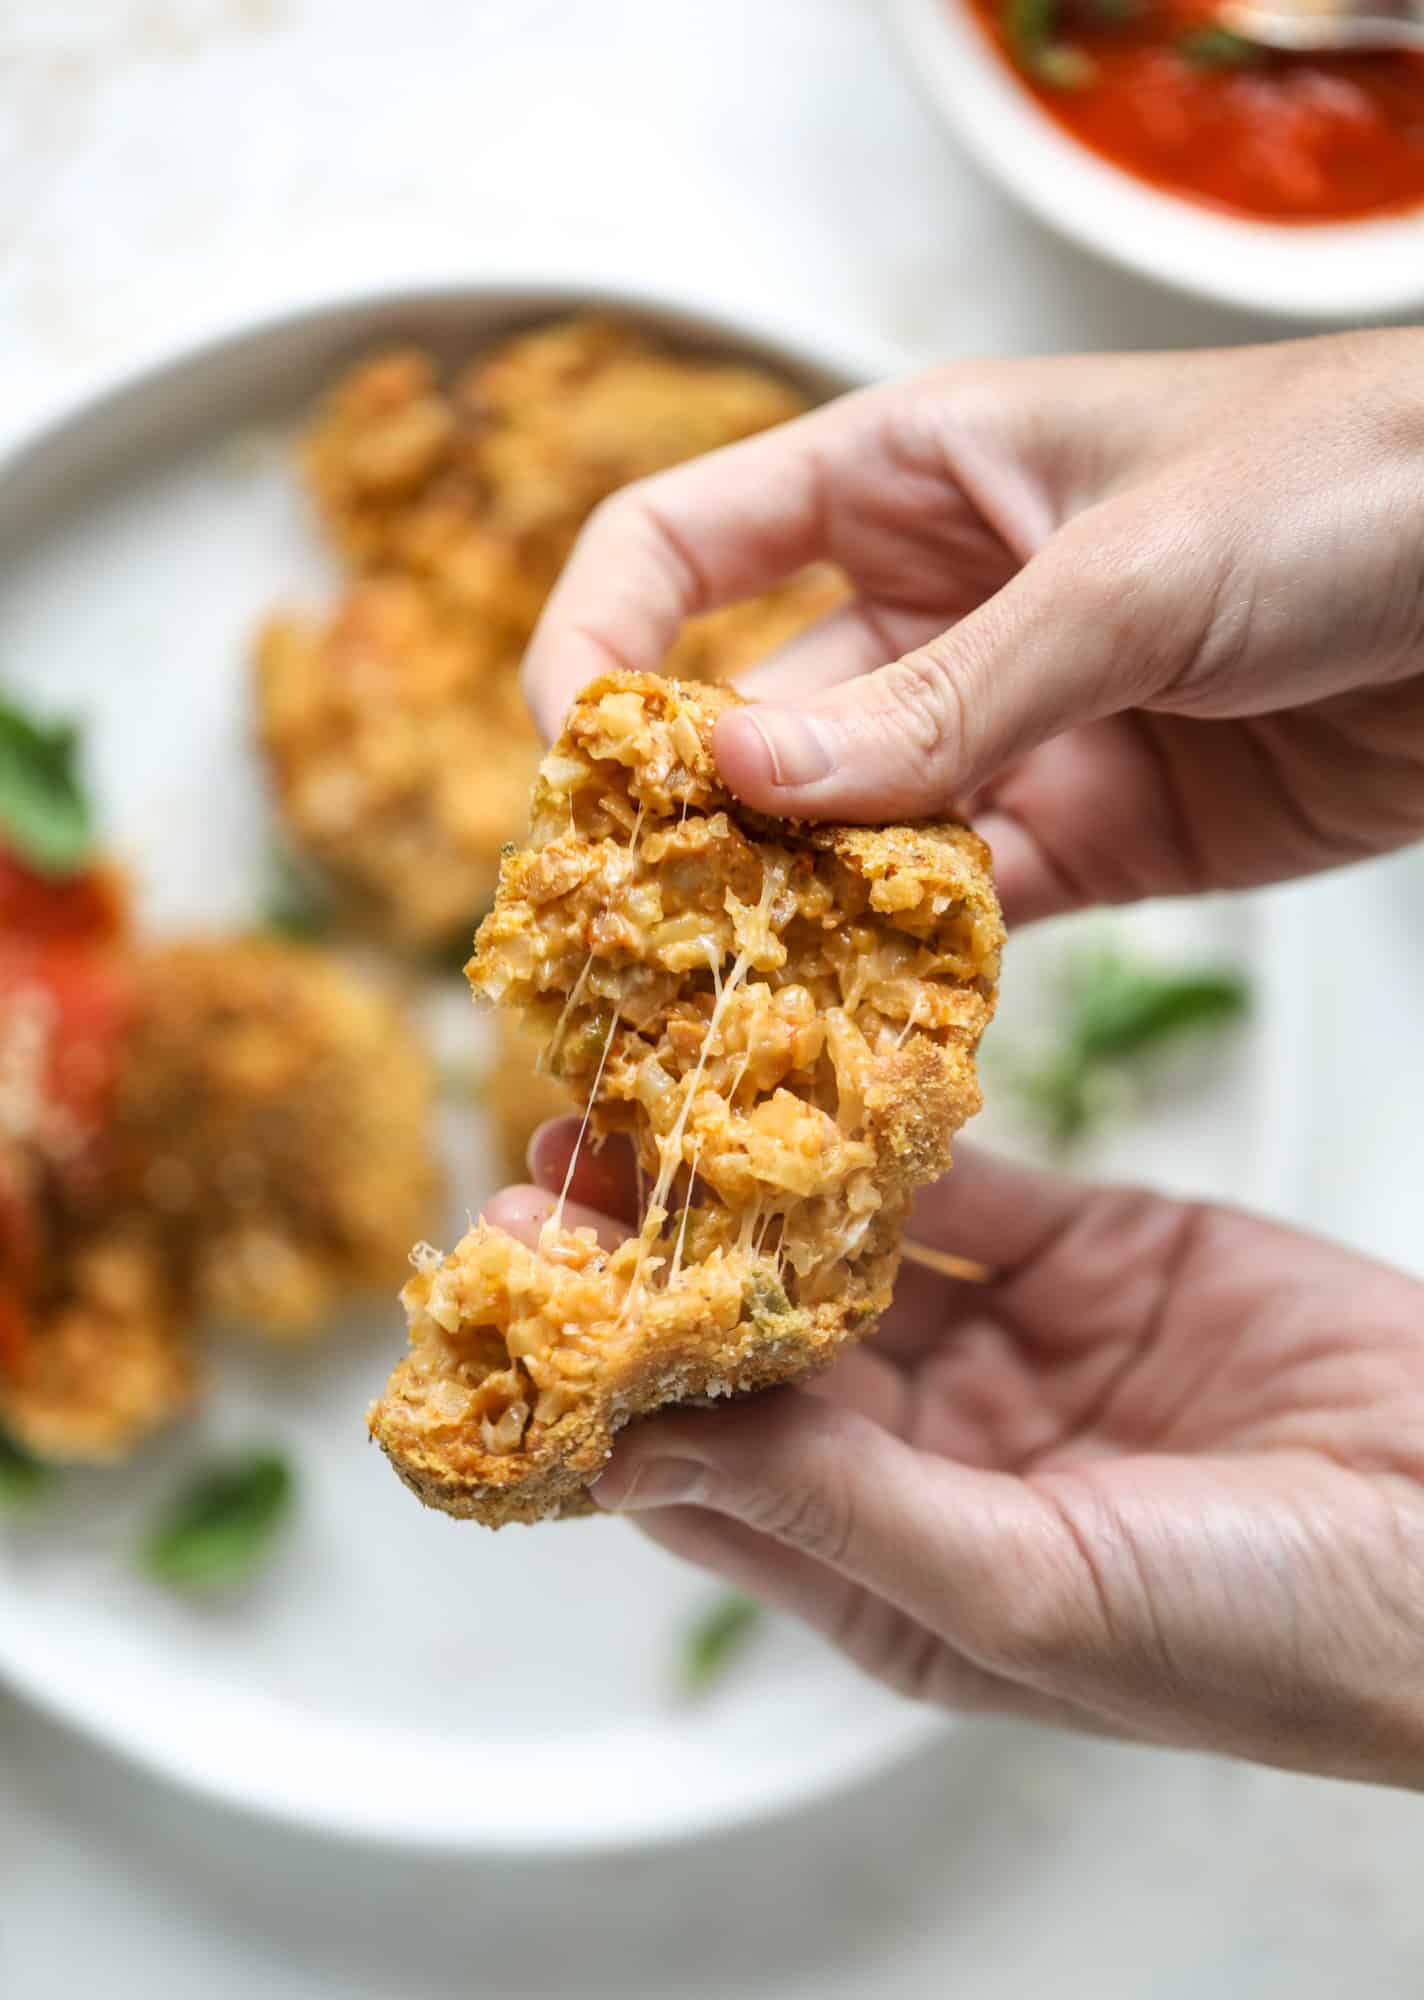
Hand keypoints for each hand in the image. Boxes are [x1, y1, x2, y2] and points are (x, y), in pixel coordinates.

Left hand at [490, 1127, 1423, 1788]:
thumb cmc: (1264, 1634)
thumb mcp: (1026, 1587)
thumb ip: (831, 1510)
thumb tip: (628, 1456)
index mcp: (885, 1568)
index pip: (700, 1470)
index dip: (598, 1377)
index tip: (506, 1281)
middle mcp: (923, 1454)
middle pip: (747, 1342)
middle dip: (648, 1253)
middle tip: (553, 1152)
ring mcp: (1001, 1344)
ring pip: (838, 1246)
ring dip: (746, 1177)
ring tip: (647, 1094)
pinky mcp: (1083, 1251)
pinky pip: (963, 1179)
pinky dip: (890, 1126)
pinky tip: (812, 1066)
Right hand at [521, 331, 1423, 923]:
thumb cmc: (1356, 478)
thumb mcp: (1132, 571)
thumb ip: (944, 691)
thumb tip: (742, 783)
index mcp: (905, 475)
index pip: (677, 546)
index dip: (598, 644)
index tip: (574, 765)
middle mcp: (929, 604)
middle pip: (748, 718)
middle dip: (689, 824)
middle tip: (641, 940)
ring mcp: (1003, 729)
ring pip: (846, 836)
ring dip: (793, 917)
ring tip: (739, 1009)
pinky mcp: (1085, 834)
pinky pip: (960, 914)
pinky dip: (910, 972)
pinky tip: (867, 1028)